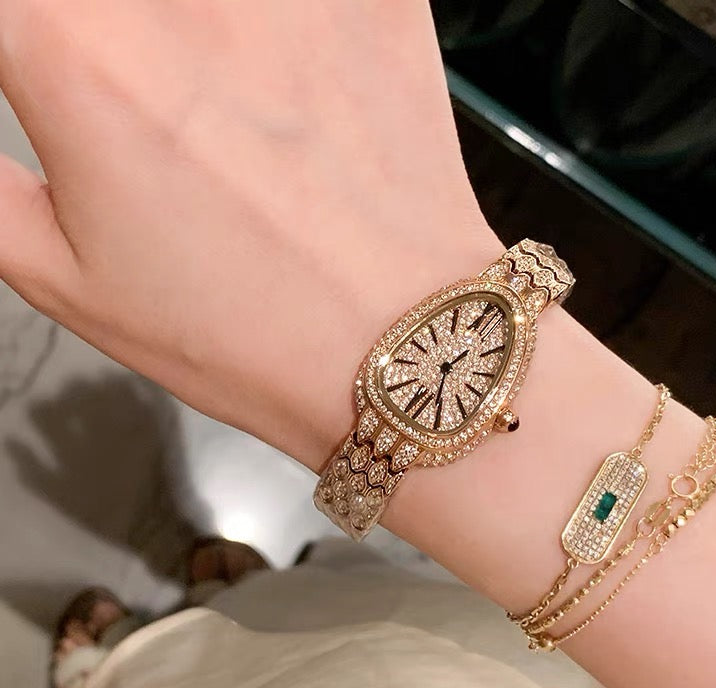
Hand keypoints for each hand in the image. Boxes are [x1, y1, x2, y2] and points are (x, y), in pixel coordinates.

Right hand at [0, 1, 501, 466]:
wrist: (397, 348)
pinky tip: (291, 90)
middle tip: (154, 112)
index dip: (31, 42)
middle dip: (115, 42)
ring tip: (223, 112)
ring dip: (202, 35)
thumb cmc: (246, 334)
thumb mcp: (63, 275)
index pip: (15, 7)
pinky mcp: (379, 0)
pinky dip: (289, 29)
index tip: (49, 69)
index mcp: (79, 48)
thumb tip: (1, 75)